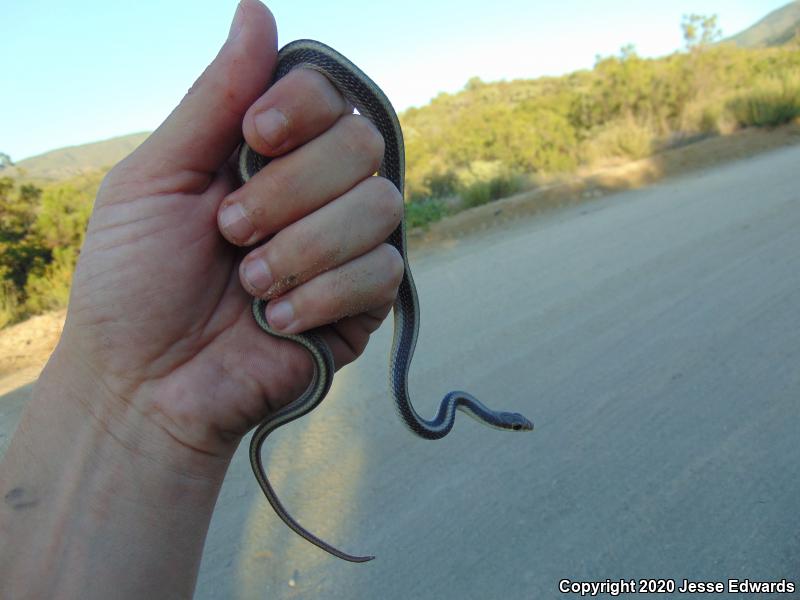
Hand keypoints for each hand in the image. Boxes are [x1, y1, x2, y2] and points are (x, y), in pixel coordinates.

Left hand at [57, 0, 402, 458]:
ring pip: (380, 207)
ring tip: (248, 283)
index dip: (302, 108)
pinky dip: (322, 295)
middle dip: (290, 190)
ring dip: (304, 247)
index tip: (252, 138)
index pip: (330, 95)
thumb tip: (257, 9)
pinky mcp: (363, 304)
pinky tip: (276, 318)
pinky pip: (383, 273)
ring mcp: (345, 248)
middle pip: (362, 145)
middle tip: (230, 230)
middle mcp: (317, 192)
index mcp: (270, 154)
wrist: (144, 383)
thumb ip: (215, 99)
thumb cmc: (134, 281)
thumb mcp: (157, 178)